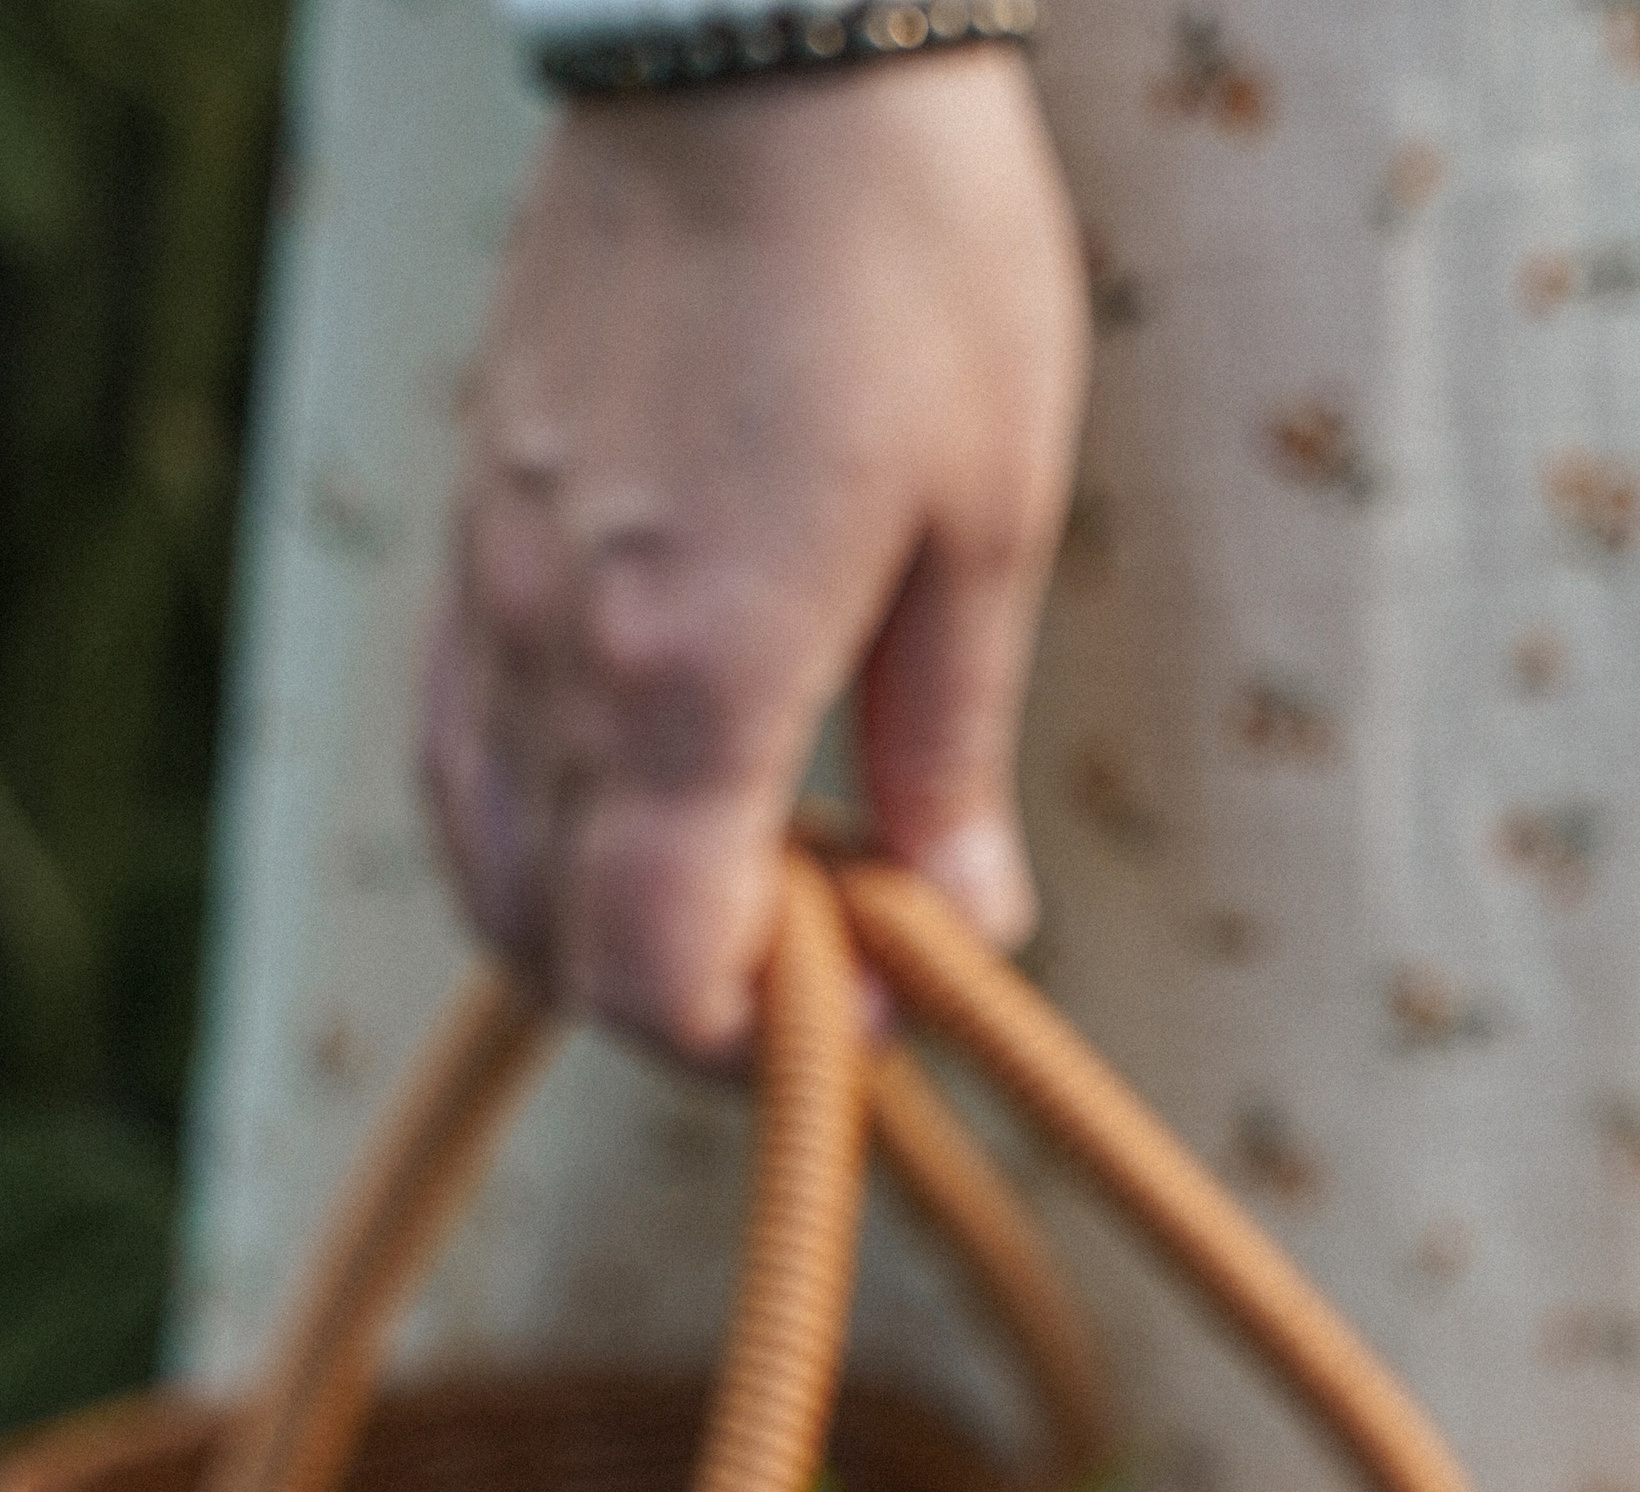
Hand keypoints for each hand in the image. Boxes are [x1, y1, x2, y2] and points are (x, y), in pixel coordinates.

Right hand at [420, 53, 1087, 1064]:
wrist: (756, 33)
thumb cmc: (911, 263)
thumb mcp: (990, 528)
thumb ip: (953, 753)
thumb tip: (971, 925)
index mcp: (695, 673)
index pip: (660, 976)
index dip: (763, 1048)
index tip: (877, 1006)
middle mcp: (558, 650)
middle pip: (558, 946)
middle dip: (692, 1005)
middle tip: (827, 958)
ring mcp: (490, 586)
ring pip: (483, 859)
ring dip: (598, 926)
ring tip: (741, 887)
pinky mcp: (471, 525)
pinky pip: (455, 747)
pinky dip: (529, 829)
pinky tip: (634, 808)